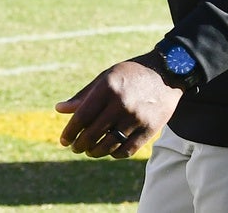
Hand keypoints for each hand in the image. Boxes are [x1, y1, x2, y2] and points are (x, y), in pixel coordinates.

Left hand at [55, 57, 182, 158]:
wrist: (168, 73)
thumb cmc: (130, 74)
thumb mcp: (105, 77)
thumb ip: (83, 95)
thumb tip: (59, 109)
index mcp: (107, 88)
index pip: (82, 117)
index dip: (70, 132)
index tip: (63, 140)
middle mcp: (121, 104)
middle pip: (93, 134)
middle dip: (80, 145)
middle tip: (75, 148)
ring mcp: (137, 118)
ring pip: (109, 145)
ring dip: (95, 152)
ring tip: (89, 151)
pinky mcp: (150, 129)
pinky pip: (127, 149)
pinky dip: (115, 153)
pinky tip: (109, 151)